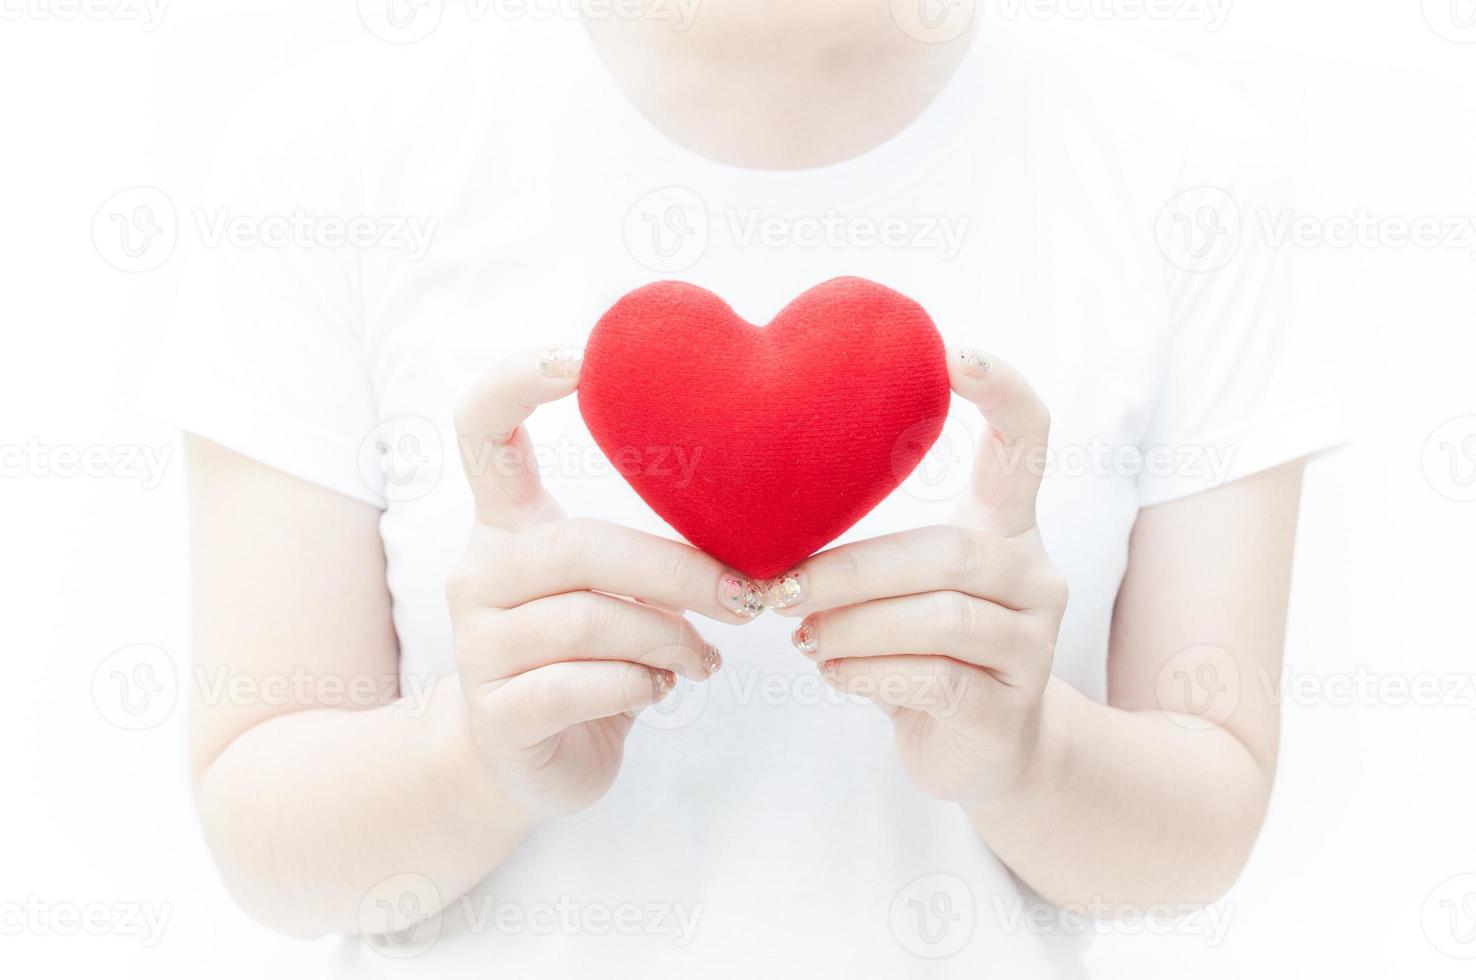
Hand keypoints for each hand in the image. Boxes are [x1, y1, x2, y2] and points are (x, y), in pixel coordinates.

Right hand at [447, 345, 765, 819]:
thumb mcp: (615, 597)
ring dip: (670, 639)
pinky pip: (583, 685)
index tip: (578, 358)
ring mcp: (479, 647)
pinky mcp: (497, 714)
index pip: (480, 431)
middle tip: (747, 599)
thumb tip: (751, 555)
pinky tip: (660, 689)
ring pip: (589, 621)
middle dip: (679, 572)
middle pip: (578, 546)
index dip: (516, 381)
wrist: (522, 762)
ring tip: (705, 659)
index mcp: (505, 528)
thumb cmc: (585, 662)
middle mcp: (479, 575)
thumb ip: (650, 562)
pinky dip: (641, 686)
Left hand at [767, 350, 1067, 806]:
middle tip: (780, 591)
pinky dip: (866, 674)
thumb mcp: (906, 590)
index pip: (1028, 439)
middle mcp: (1036, 577)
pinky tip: (836, 673)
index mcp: (1009, 527)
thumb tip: (763, 538)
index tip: (953, 350)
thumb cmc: (926, 650)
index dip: (1002, 389)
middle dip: (850, 572)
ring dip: (852, 628)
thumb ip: (867, 554)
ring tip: (804, 639)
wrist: (986, 750)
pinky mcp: (1008, 708)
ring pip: (939, 619)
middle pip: (947, 553)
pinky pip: (933, 680)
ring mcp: (1033, 645)